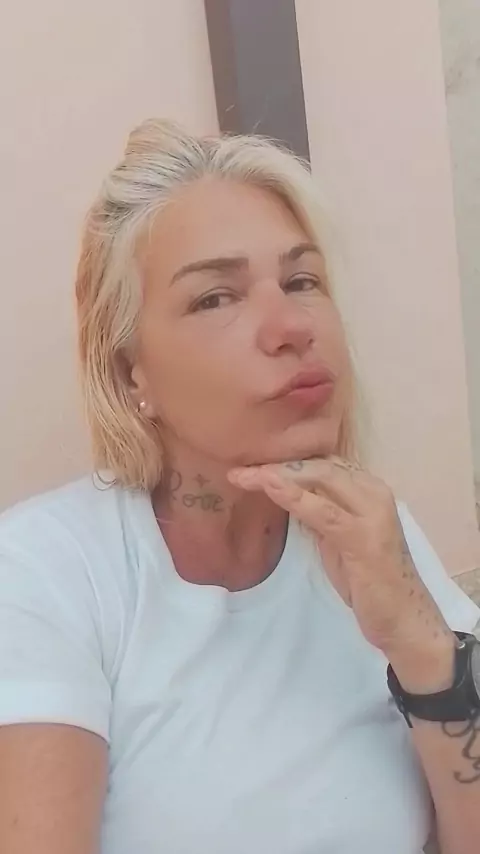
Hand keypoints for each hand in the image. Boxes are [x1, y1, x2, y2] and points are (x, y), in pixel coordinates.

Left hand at [229, 457, 455, 691]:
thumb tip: (284, 494)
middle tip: (239, 471)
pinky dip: (294, 497)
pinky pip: (323, 512)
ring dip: (277, 476)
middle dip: (276, 464)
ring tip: (244, 476)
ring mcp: (371, 513)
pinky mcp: (364, 538)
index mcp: (368, 489)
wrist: (404, 619)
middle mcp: (373, 492)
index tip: (252, 463)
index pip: (321, 463)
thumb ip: (319, 513)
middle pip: (317, 466)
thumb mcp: (337, 538)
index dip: (286, 460)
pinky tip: (270, 488)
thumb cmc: (369, 581)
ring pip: (319, 480)